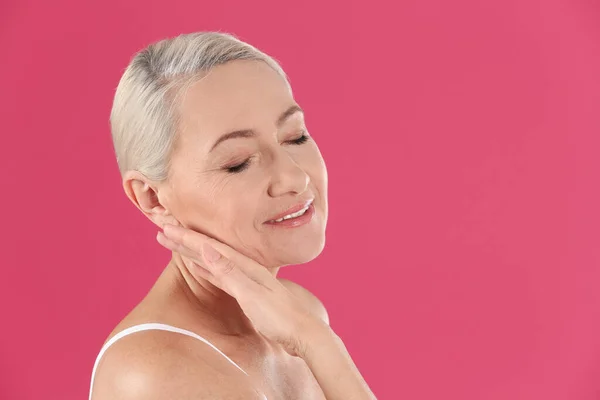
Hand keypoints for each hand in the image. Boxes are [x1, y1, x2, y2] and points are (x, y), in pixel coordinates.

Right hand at [156, 224, 327, 357]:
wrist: (304, 333)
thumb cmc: (280, 317)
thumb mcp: (252, 295)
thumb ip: (230, 273)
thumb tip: (208, 249)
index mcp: (245, 267)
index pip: (209, 248)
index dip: (186, 238)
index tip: (166, 229)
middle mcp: (246, 269)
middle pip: (209, 250)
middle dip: (186, 241)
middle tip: (163, 232)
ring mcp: (247, 280)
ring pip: (213, 260)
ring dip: (194, 253)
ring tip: (176, 244)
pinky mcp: (249, 292)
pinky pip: (221, 275)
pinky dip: (207, 269)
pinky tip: (201, 267)